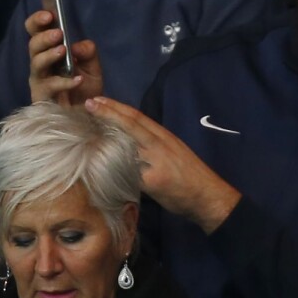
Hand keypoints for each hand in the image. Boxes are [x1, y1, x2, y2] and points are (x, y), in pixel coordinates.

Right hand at [26, 10, 103, 104]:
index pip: (35, 31)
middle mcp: (40, 65)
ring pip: (36, 64)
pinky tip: (78, 79)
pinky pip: (49, 87)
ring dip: (49, 55)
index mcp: (49, 52)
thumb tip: (76, 46)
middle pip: (32, 46)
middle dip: (44, 37)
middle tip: (59, 33)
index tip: (50, 14)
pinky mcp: (43, 98)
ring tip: (63, 50)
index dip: (38, 21)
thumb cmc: (85, 90)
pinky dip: (64, 82)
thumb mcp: (92, 68)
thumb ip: (88, 53)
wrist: (89, 116)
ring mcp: (39, 81)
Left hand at [85, 97, 240, 233]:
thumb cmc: (192, 177)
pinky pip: (129, 172)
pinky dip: (114, 166)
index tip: (99, 100)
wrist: (209, 196)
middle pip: (132, 124)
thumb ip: (154, 147)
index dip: (117, 107)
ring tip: (89, 127)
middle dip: (109, 112)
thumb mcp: (176, 153)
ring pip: (128, 143)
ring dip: (107, 134)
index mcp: (165, 137)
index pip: (138, 117)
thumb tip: (130, 145)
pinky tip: (97, 162)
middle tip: (89, 103)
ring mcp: (157, 161)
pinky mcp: (154, 180)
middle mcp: (161, 145)